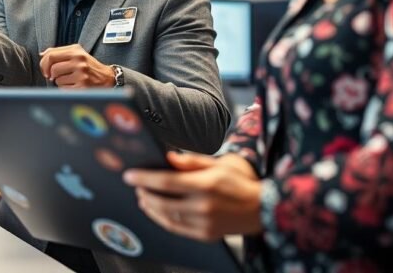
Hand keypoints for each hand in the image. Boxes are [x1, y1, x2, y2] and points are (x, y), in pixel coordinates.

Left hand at [38, 44, 114, 87]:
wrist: (107, 78)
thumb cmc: (89, 66)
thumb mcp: (77, 53)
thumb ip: (59, 52)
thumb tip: (42, 54)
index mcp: (76, 51)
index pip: (51, 55)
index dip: (43, 64)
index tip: (45, 69)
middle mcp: (79, 61)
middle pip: (53, 69)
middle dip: (51, 75)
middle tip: (54, 76)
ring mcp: (81, 74)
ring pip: (57, 80)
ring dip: (60, 82)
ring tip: (70, 80)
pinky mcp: (82, 87)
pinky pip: (63, 89)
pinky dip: (65, 89)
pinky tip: (74, 86)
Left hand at [123, 152, 262, 241]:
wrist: (263, 208)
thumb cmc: (240, 183)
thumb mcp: (218, 164)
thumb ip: (191, 161)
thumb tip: (168, 157)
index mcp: (205, 185)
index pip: (166, 182)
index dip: (144, 178)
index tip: (129, 175)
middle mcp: (203, 206)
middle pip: (162, 202)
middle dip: (144, 193)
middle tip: (136, 186)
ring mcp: (204, 224)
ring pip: (167, 217)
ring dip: (150, 207)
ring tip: (143, 198)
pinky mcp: (206, 235)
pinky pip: (177, 229)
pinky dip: (162, 219)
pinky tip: (157, 211)